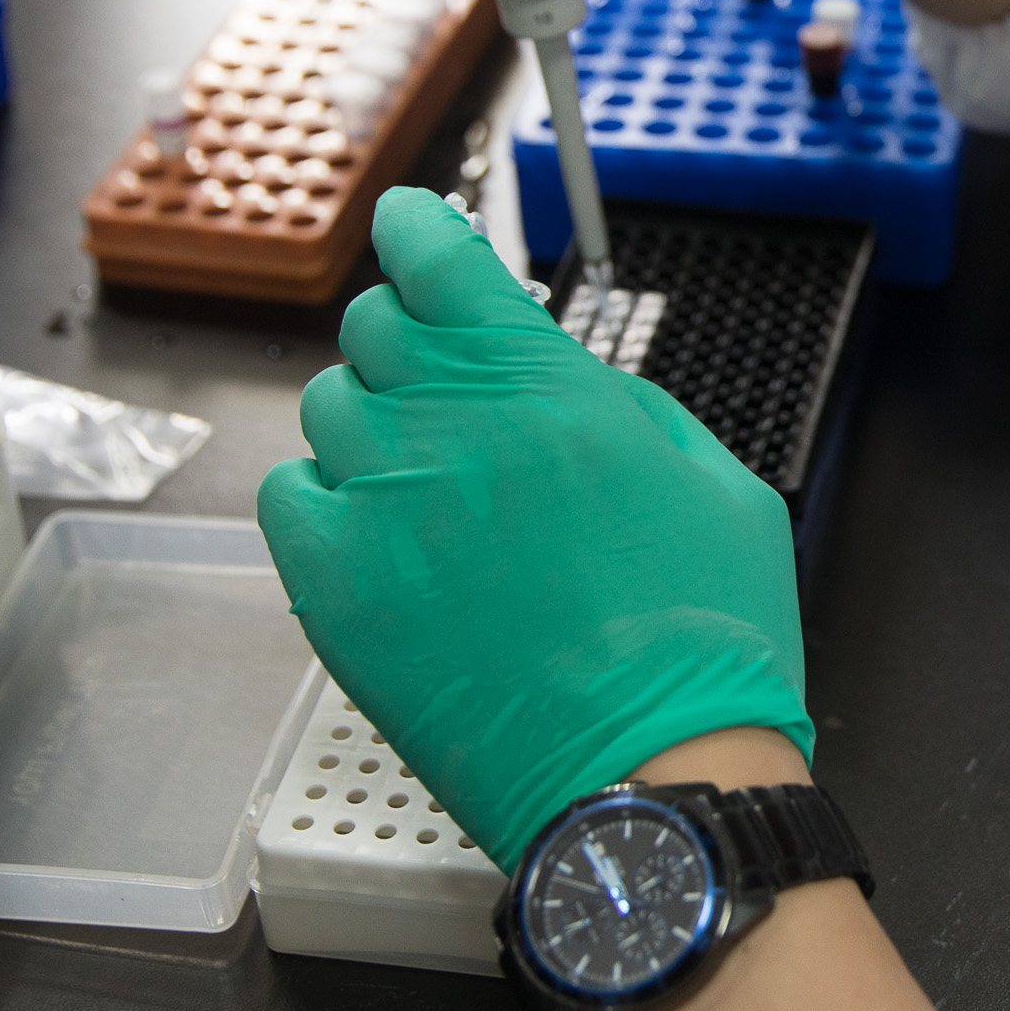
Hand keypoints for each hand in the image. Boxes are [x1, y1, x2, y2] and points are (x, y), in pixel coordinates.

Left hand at [256, 190, 811, 864]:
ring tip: (429, 481)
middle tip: (451, 391)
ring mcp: (384, 511)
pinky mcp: (338, 591)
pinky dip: (323, 497)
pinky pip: (287, 494)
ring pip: (329, 405)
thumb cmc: (704, 644)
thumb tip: (570, 380)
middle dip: (411, 338)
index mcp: (552, 390)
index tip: (412, 231)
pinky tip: (382, 533)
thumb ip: (633, 409)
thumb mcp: (722, 486)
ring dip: (372, 420)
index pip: (434, 258)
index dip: (417, 233)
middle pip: (375, 324)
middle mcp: (453, 432)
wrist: (654, 778)